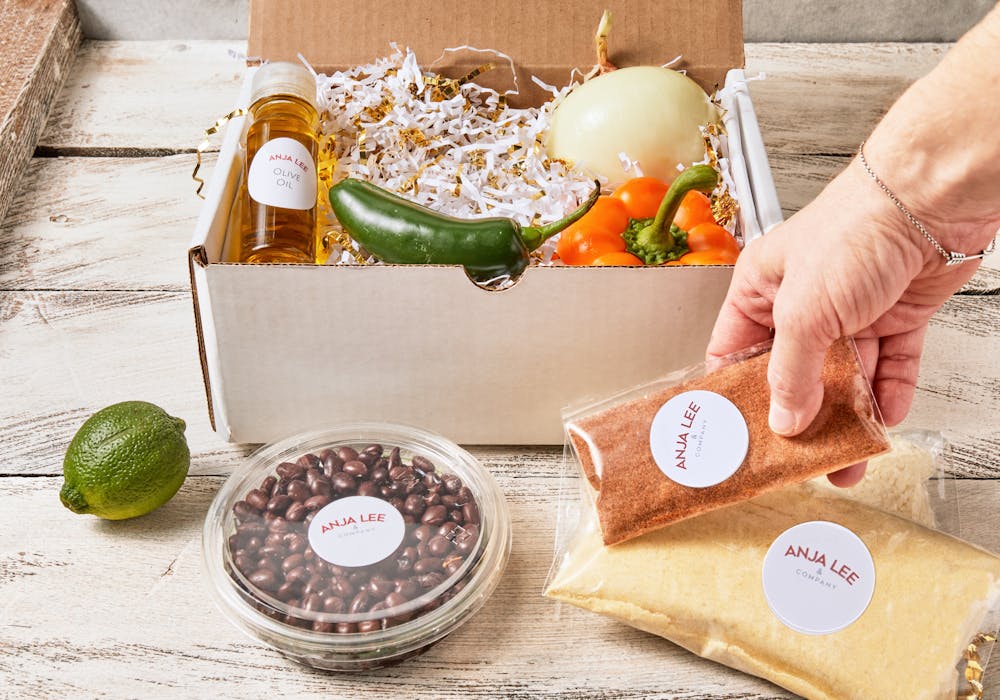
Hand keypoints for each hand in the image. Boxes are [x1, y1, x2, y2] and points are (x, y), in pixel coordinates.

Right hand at [707, 159, 986, 486]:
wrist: (932, 199)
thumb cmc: (855, 229)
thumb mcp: (804, 310)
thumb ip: (791, 371)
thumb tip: (784, 418)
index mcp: (760, 290)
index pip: (734, 353)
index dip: (735, 395)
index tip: (738, 436)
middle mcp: (802, 302)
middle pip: (793, 373)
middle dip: (798, 417)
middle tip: (797, 458)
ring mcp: (851, 311)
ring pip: (844, 377)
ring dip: (847, 416)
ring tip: (848, 457)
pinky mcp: (896, 315)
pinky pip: (891, 365)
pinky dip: (890, 392)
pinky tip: (884, 417)